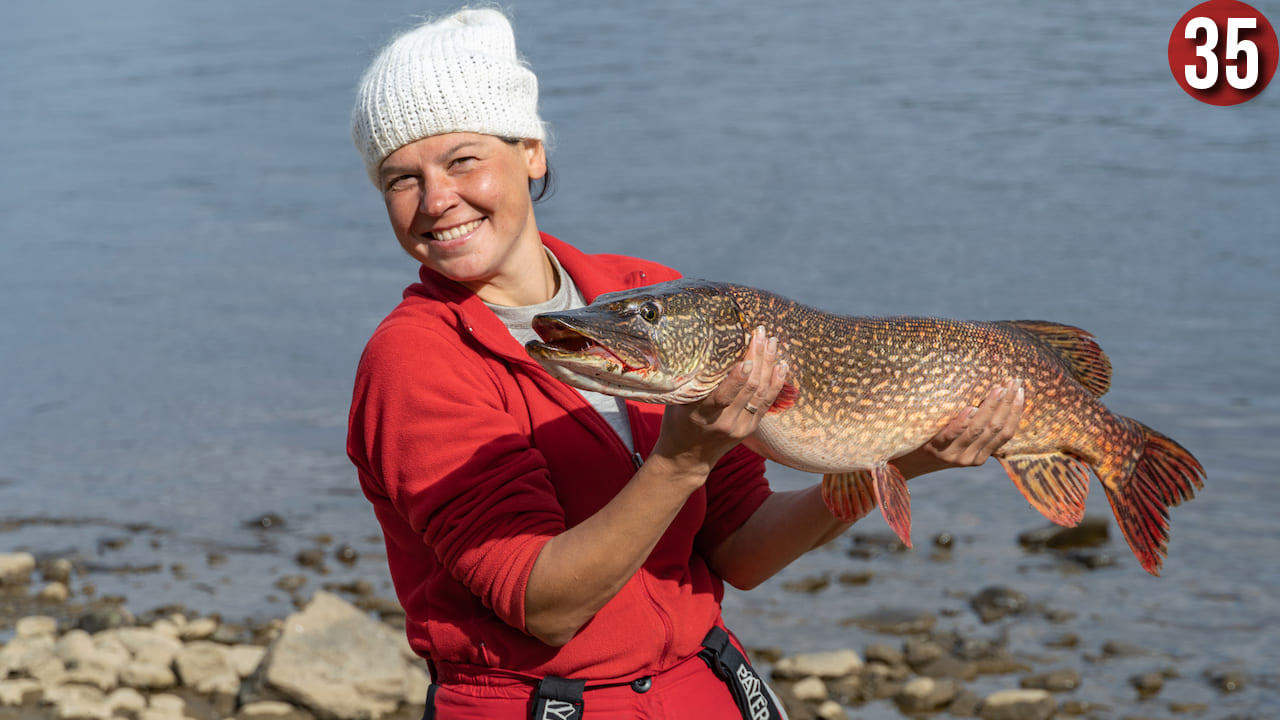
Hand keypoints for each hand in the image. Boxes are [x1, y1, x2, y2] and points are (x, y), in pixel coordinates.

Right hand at [650, 326, 787, 476]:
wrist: (687, 458)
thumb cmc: (677, 423)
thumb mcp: (678, 402)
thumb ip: (692, 381)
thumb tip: (703, 347)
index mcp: (702, 415)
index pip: (724, 396)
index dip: (738, 377)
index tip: (747, 358)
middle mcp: (724, 422)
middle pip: (748, 389)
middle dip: (757, 359)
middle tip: (760, 334)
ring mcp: (740, 427)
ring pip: (761, 394)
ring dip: (769, 365)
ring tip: (771, 342)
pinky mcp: (750, 428)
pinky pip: (767, 403)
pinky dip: (775, 383)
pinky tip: (781, 364)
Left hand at [894, 378, 1024, 479]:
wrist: (903, 462)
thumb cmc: (934, 444)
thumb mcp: (958, 440)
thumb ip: (975, 427)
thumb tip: (997, 395)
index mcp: (981, 455)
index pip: (1005, 433)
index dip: (1016, 412)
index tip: (1022, 391)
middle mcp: (970, 458)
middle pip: (995, 429)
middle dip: (1007, 404)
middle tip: (1014, 382)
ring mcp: (952, 454)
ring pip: (977, 430)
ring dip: (990, 407)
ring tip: (999, 389)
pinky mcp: (934, 449)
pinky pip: (951, 435)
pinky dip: (962, 421)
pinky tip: (970, 407)